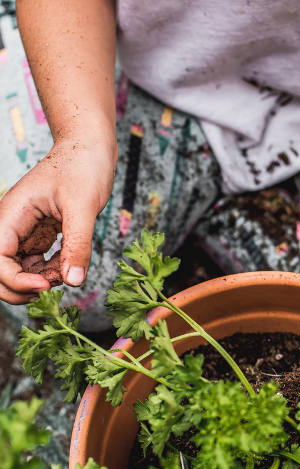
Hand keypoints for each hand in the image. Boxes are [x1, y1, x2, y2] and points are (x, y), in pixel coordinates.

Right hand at [0, 134, 116, 302]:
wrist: (90, 147)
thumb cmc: (83, 166)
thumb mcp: (84, 207)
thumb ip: (78, 245)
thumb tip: (74, 281)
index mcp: (10, 214)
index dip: (15, 280)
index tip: (47, 285)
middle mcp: (12, 224)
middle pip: (0, 270)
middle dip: (20, 287)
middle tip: (51, 290)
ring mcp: (26, 230)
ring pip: (18, 269)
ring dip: (38, 280)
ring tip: (66, 273)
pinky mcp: (41, 233)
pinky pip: (37, 262)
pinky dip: (51, 270)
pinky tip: (69, 266)